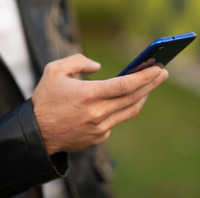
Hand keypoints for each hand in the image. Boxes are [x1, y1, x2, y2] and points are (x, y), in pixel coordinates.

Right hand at [32, 54, 167, 154]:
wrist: (36, 134)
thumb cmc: (45, 100)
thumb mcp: (55, 71)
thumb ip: (78, 61)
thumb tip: (98, 67)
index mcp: (88, 95)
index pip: (125, 85)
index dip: (145, 76)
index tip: (158, 68)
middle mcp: (97, 114)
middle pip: (134, 97)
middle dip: (152, 84)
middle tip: (163, 73)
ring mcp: (100, 129)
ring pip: (130, 110)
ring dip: (142, 96)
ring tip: (150, 84)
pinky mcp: (100, 138)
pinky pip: (117, 121)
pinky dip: (123, 108)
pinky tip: (123, 100)